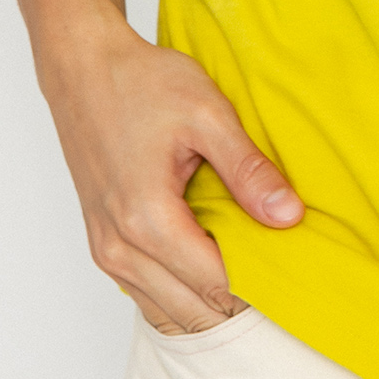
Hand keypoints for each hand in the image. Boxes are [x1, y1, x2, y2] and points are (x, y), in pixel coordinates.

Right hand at [39, 9, 301, 333]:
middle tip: (282, 273)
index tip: (295, 268)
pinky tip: (212, 265)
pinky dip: (183, 292)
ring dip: (212, 301)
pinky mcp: (103, 245)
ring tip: (253, 271)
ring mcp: (107, 251)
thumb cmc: (141, 83)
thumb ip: (248, 170)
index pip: (218, 284)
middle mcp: (120, 248)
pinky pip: (148, 293)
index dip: (262, 283)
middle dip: (241, 300)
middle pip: (196, 310)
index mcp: (147, 219)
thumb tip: (290, 216)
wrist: (83, 68)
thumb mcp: (208, 114)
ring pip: (171, 311)